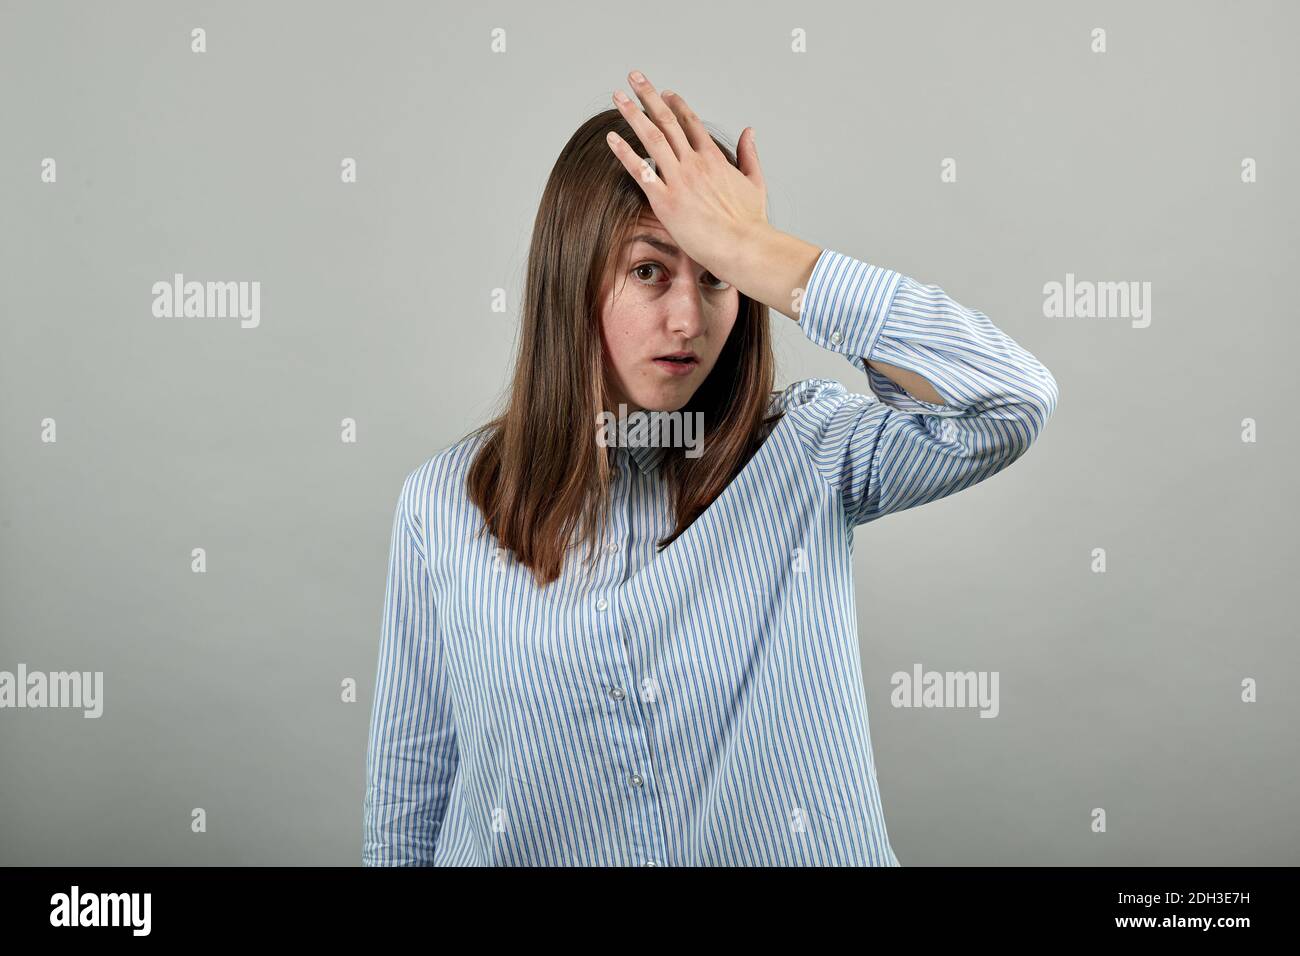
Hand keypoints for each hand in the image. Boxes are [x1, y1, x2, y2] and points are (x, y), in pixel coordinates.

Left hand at [605, 70, 770, 286]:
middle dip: (649, 95)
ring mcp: (679, 180)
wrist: (744, 246)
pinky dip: (624, 152)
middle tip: (635, 76)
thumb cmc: (751, 222)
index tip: (665, 93)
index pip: (692, 122)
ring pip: (652, 138)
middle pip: (668, 121)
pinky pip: (640, 171)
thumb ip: (749, 154)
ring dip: (632, 114)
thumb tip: (749, 130)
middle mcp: (695, 163)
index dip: (677, 105)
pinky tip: (611, 138)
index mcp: (714, 158)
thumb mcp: (755, 182)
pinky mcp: (666, 201)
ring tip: (617, 96)